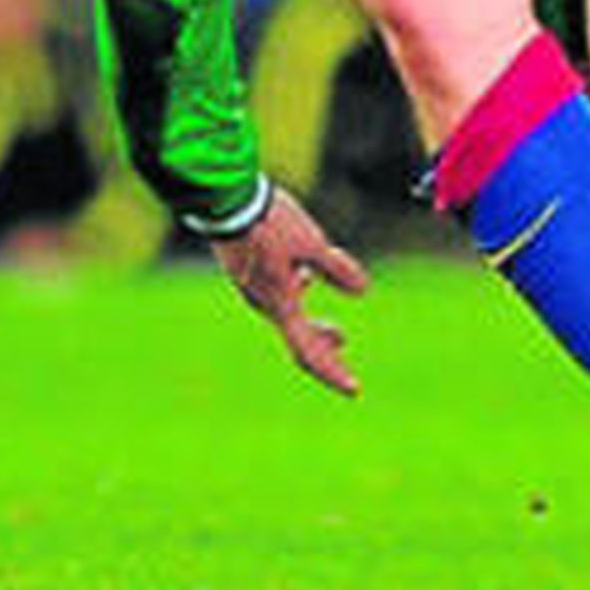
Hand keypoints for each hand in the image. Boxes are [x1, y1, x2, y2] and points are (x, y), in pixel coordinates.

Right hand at [212, 186, 368, 397]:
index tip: (353, 388)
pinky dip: (296, 296)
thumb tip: (363, 291)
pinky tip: (305, 276)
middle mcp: (263, 303)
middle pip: (297, 336)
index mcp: (280, 305)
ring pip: (286, 315)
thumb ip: (337, 268)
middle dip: (323, 347)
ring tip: (333, 329)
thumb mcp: (312, 243)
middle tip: (344, 347)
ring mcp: (252, 287)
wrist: (226, 201)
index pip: (308, 352)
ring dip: (310, 323)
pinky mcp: (246, 271)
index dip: (332, 372)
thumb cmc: (269, 222)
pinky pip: (275, 295)